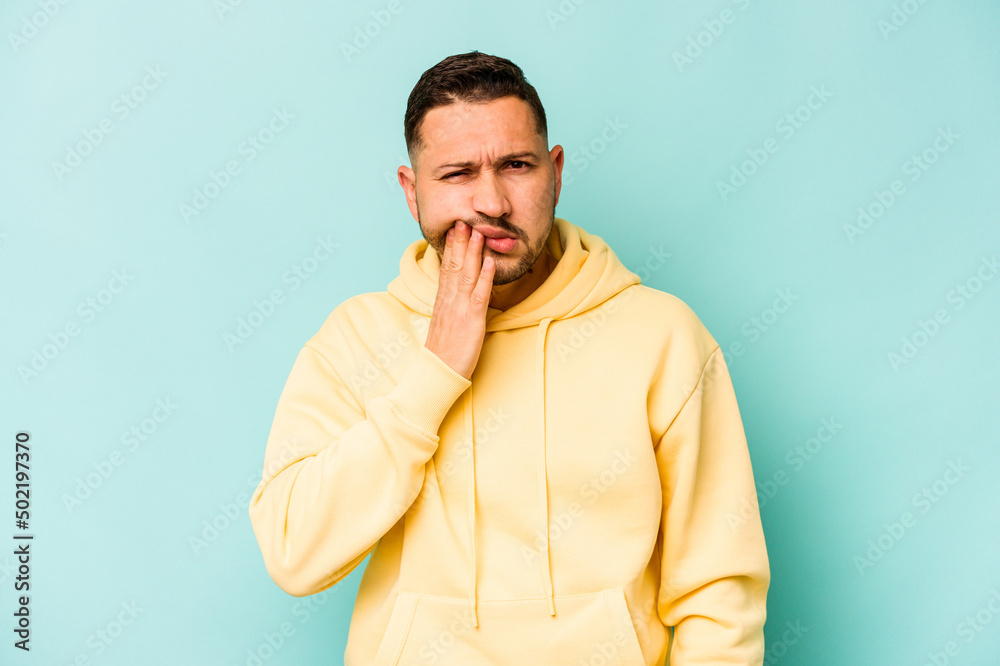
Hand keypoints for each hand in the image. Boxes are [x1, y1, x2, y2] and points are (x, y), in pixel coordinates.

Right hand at [423, 220, 494, 379]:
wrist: (437, 373)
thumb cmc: (443, 352)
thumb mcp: (445, 324)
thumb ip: (450, 306)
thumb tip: (457, 292)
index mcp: (443, 301)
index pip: (447, 268)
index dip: (452, 247)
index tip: (456, 229)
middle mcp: (449, 301)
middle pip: (454, 266)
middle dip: (460, 242)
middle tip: (465, 220)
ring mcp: (459, 310)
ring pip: (466, 275)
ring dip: (473, 253)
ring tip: (478, 232)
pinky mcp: (471, 321)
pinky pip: (478, 296)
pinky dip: (484, 277)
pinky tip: (489, 262)